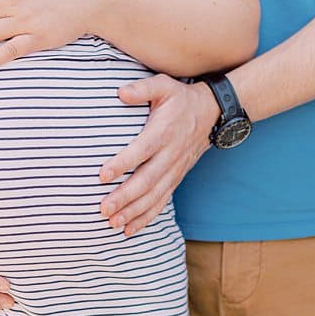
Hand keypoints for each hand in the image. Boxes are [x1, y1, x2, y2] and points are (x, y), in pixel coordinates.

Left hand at [98, 77, 217, 235]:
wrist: (212, 113)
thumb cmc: (180, 98)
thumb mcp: (164, 85)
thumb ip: (142, 88)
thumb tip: (120, 93)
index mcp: (163, 133)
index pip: (141, 150)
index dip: (122, 163)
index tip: (102, 175)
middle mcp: (169, 155)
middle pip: (146, 180)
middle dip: (125, 197)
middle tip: (103, 208)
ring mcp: (174, 170)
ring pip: (153, 196)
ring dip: (133, 212)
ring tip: (112, 223)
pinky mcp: (175, 179)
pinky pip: (161, 202)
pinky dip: (146, 218)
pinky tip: (128, 230)